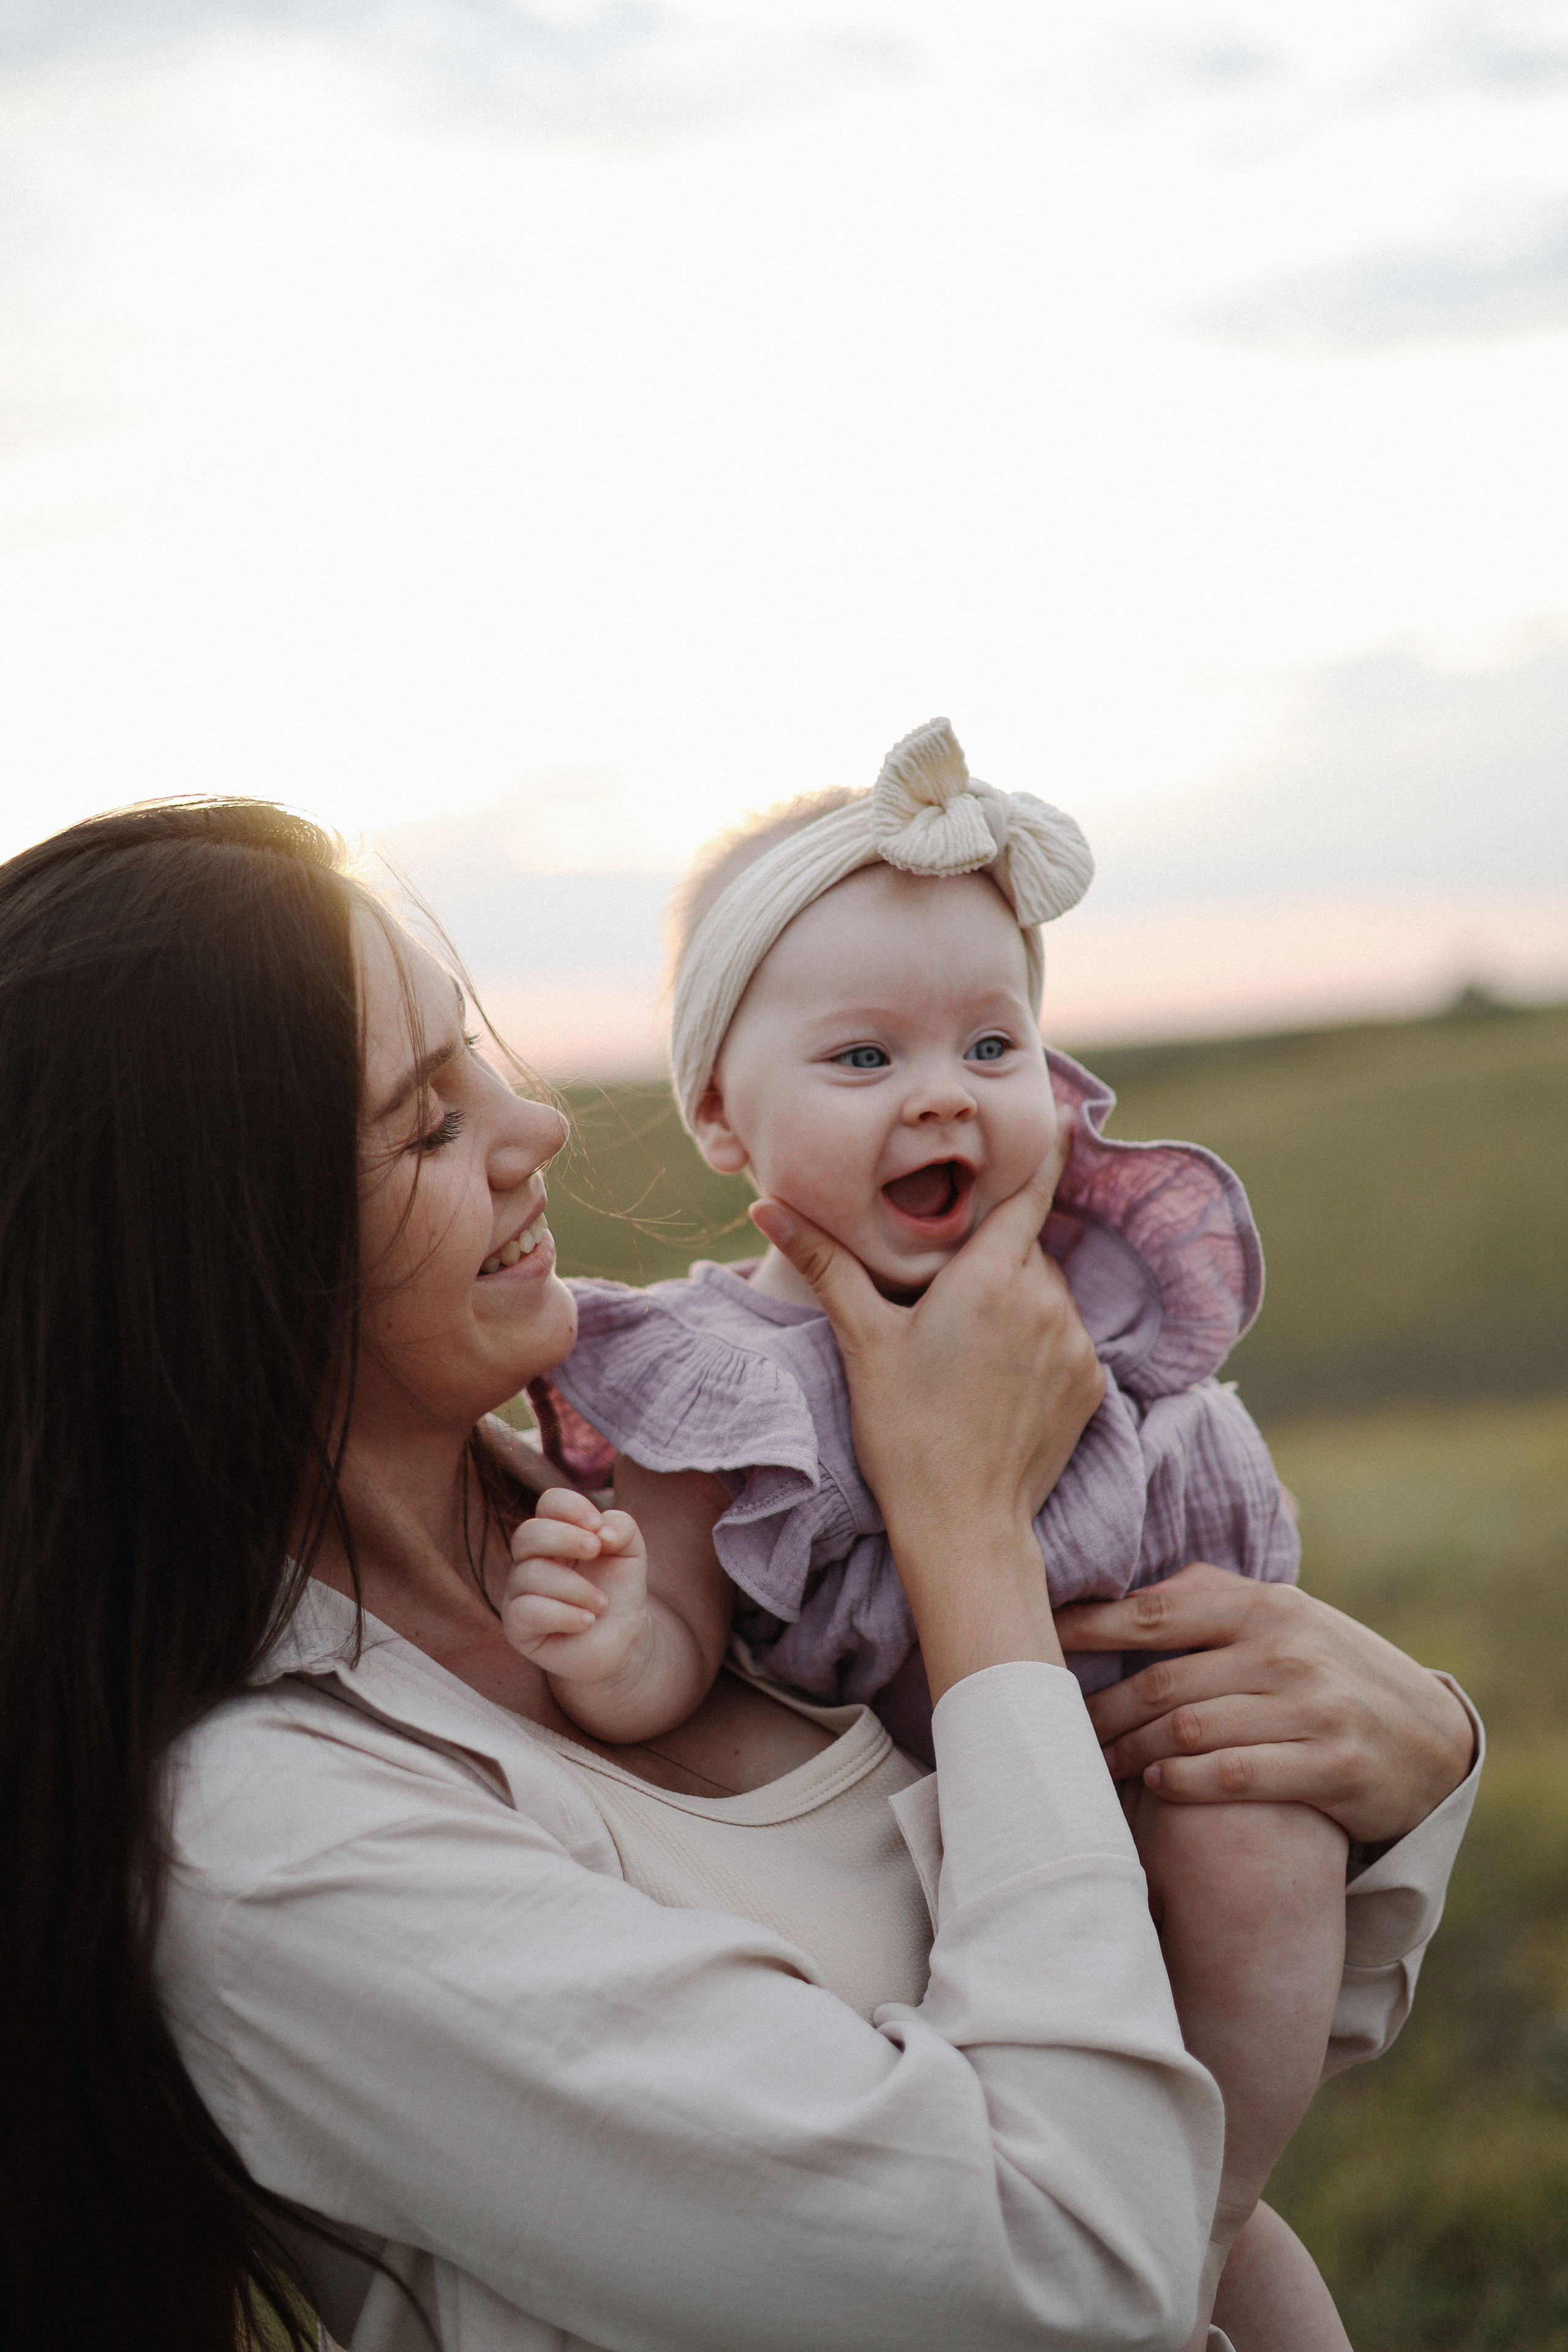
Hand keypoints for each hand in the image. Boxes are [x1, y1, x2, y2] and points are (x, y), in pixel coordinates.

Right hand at [501, 1489, 652, 1684]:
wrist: (622, 1640)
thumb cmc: (619, 1591)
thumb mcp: (631, 1553)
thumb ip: (623, 1528)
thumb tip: (600, 1532)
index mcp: (556, 1535)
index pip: (550, 1503)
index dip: (573, 1507)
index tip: (598, 1527)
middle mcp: (530, 1560)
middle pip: (527, 1533)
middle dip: (565, 1538)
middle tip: (596, 1551)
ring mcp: (519, 1592)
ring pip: (532, 1574)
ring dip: (577, 1588)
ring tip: (600, 1604)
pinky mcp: (516, 1626)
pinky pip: (527, 1610)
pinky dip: (564, 1614)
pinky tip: (587, 1622)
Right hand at [750, 1122, 1104, 1699]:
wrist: (964, 1525)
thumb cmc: (903, 1431)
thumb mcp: (861, 1340)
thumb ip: (825, 1263)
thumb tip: (766, 1204)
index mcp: (991, 1276)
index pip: (1030, 1191)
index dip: (1044, 1150)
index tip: (1062, 1112)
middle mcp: (1045, 1299)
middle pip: (1026, 1250)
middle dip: (994, 1257)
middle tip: (947, 1300)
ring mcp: (1075, 1343)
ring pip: (1047, 1293)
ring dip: (1016, 1302)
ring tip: (966, 1352)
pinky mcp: (1092, 1384)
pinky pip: (1066, 1339)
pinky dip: (1038, 1344)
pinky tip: (996, 1381)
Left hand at [1055, 1562, 1477, 1845]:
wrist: (1433, 1739)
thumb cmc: (1333, 1672)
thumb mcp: (1286, 1620)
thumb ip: (1213, 1597)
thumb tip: (1134, 1586)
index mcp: (1266, 1607)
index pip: (1155, 1614)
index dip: (1087, 1628)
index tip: (1032, 1639)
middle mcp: (1286, 1650)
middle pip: (1160, 1683)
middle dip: (1097, 1710)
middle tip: (1051, 1730)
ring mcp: (1312, 1708)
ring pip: (1189, 1730)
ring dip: (1128, 1752)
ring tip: (1090, 1764)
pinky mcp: (1333, 1766)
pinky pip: (1237, 1775)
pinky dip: (1186, 1781)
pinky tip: (1155, 1784)